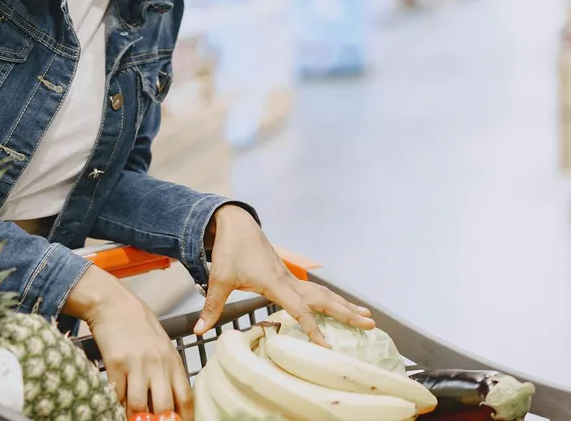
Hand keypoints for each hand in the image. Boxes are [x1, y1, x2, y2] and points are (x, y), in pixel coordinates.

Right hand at [65, 266, 192, 419]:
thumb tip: (171, 403)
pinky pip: (117, 395)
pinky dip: (117, 406)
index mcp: (173, 361)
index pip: (185, 398)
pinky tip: (118, 408)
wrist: (115, 305)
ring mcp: (137, 364)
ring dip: (137, 419)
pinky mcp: (115, 364)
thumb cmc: (140, 326)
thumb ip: (168, 373)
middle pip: (165, 407)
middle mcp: (158, 364)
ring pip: (139, 407)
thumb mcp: (162, 347)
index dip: (185, 419)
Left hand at [193, 205, 375, 345]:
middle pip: (324, 300)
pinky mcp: (289, 277)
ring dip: (345, 306)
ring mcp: (291, 278)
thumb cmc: (229, 251)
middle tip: (371, 325)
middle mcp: (288, 280)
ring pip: (324, 294)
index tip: (326, 346)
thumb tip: (199, 331)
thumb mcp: (219, 279)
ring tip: (368, 318)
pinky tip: (342, 308)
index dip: (313, 328)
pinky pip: (316, 291)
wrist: (237, 223)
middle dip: (347, 313)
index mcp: (274, 283)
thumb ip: (212, 306)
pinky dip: (333, 301)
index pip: (299, 309)